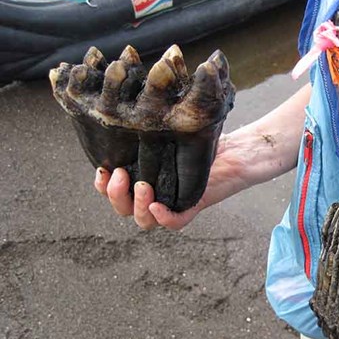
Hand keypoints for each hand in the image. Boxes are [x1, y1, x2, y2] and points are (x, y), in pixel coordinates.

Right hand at [94, 132, 249, 229]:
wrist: (235, 149)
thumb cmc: (201, 141)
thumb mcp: (166, 134)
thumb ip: (143, 135)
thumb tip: (121, 115)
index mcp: (144, 181)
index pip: (113, 192)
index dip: (102, 186)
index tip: (102, 169)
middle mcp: (155, 196)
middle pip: (124, 210)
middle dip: (116, 196)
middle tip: (122, 175)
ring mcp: (173, 204)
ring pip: (145, 221)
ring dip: (136, 206)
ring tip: (142, 185)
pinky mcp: (193, 207)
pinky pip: (173, 223)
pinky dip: (162, 217)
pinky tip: (156, 206)